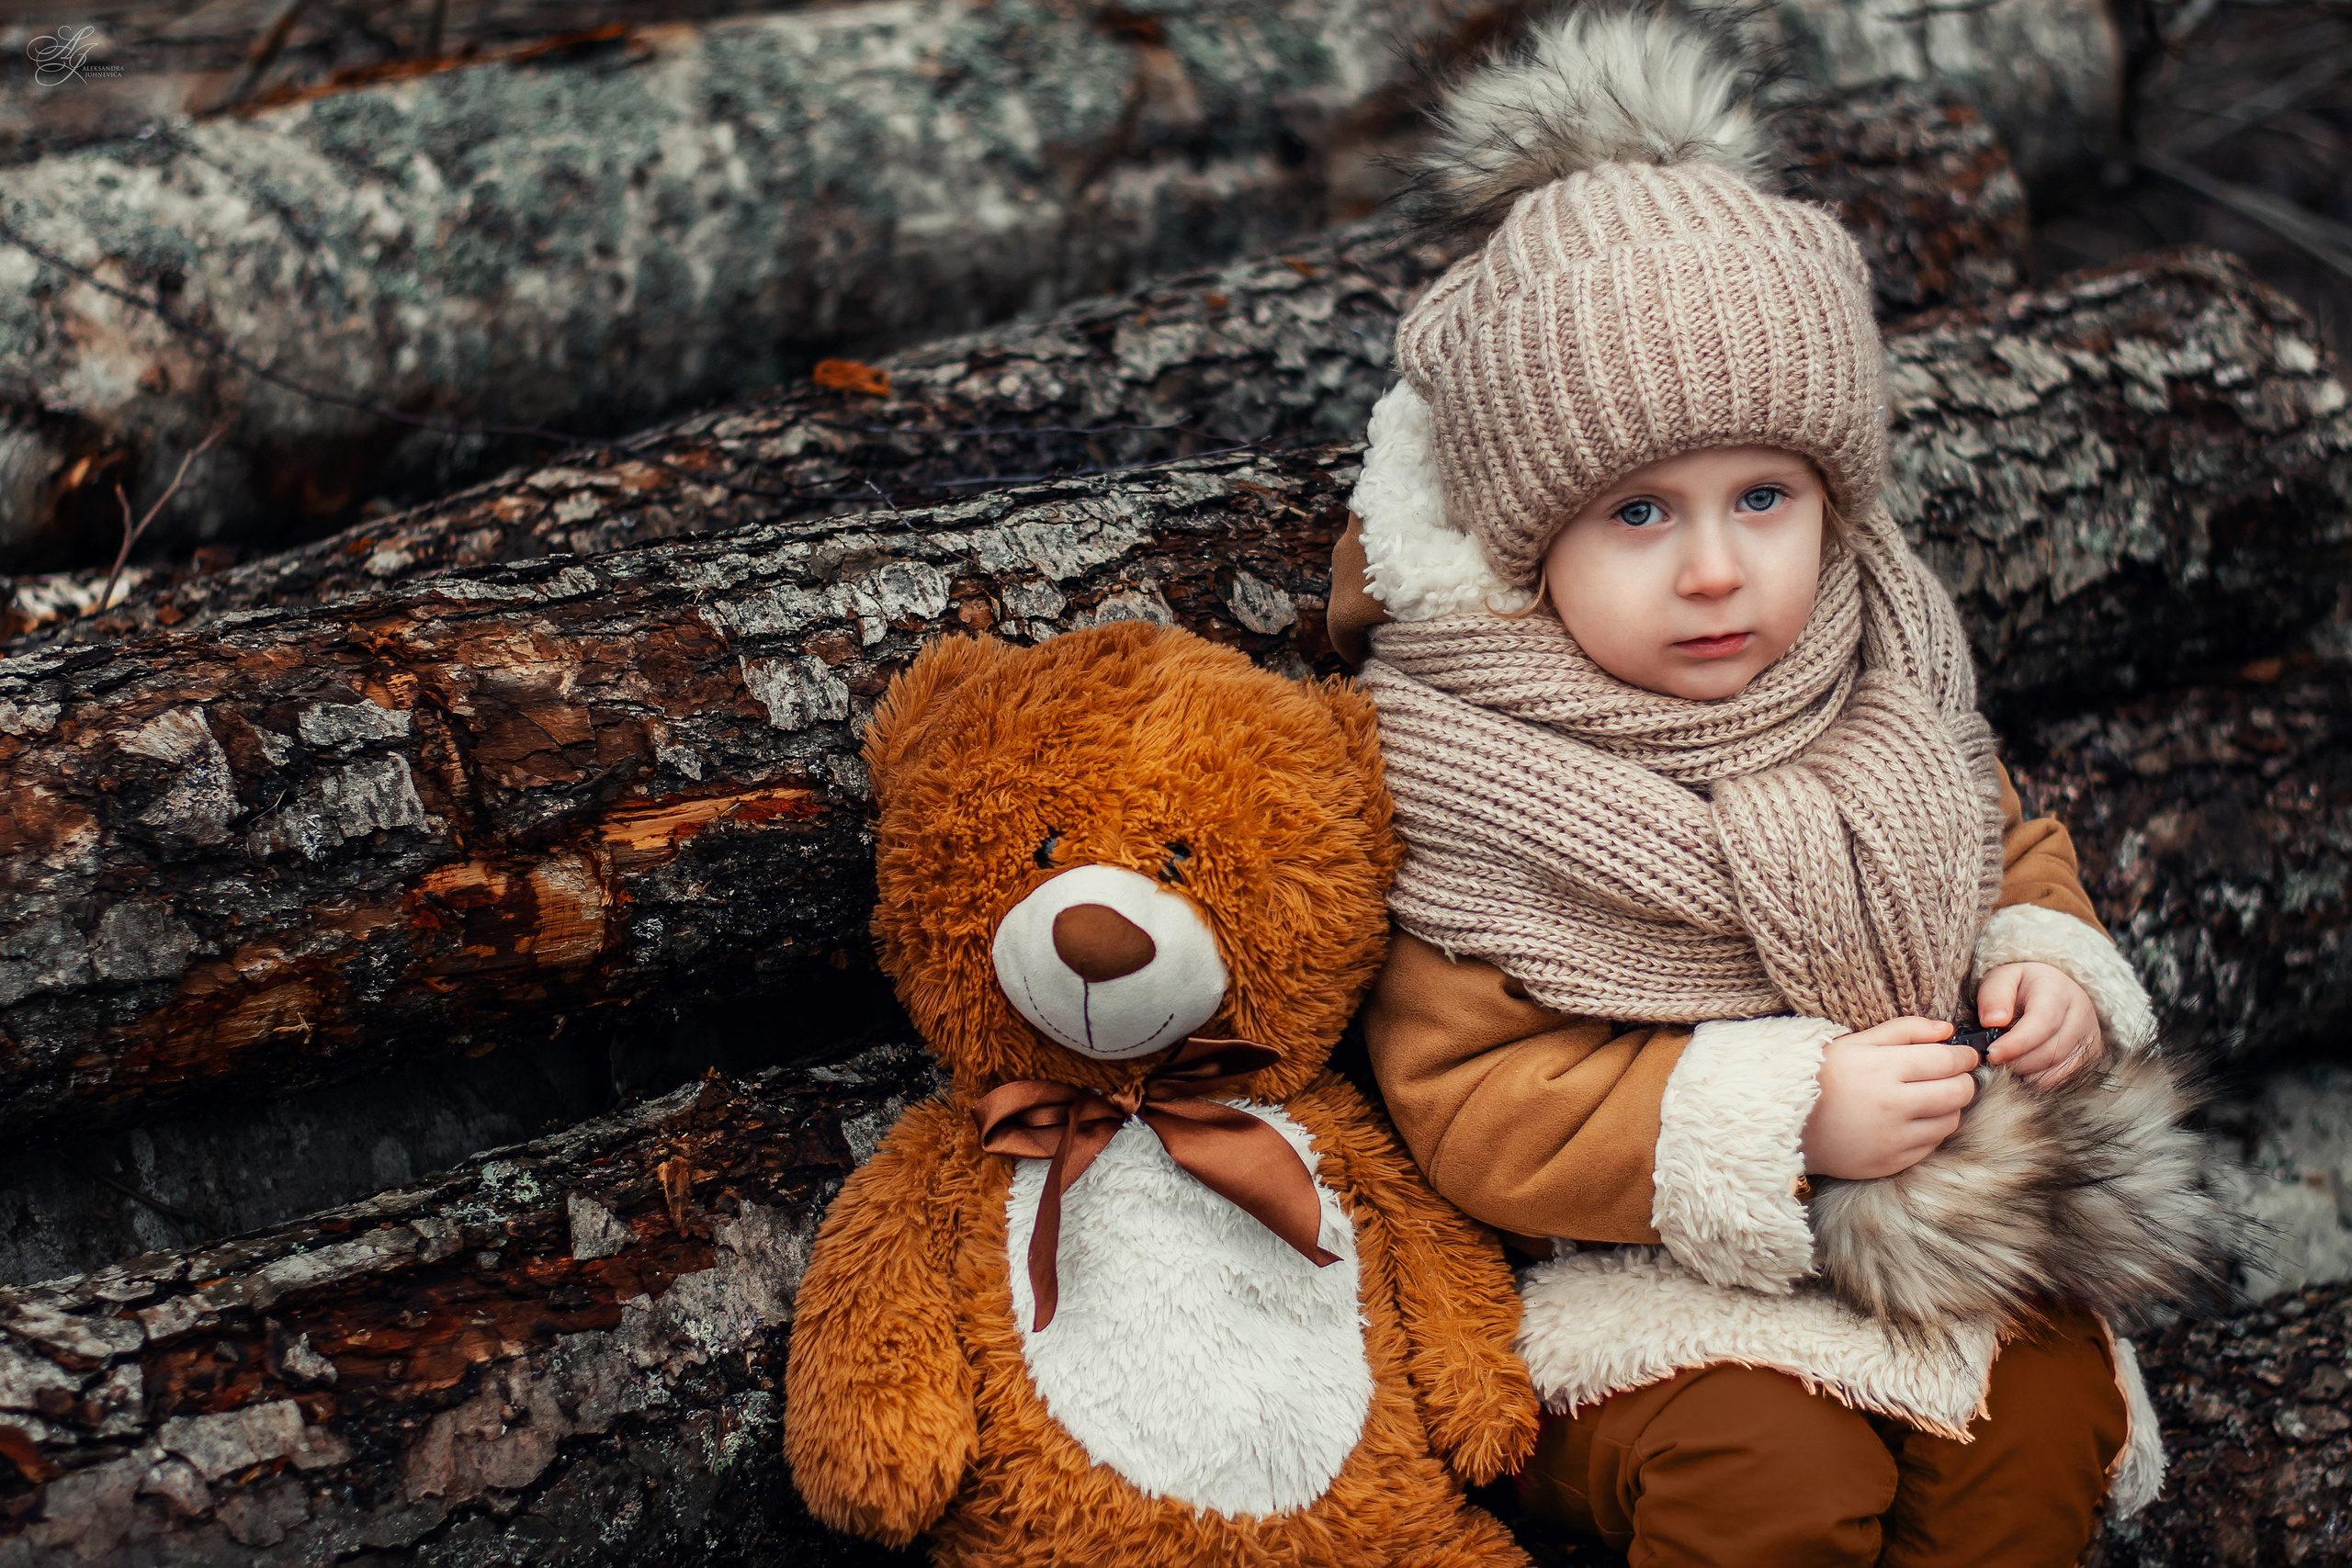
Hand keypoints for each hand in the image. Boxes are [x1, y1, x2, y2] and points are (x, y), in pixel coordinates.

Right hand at [1800, 1017, 1979, 1179]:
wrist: (1786, 1123)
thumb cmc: (1821, 1076)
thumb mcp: (1854, 1043)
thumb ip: (1904, 1030)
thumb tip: (1947, 1029)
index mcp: (1881, 1068)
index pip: (1946, 1060)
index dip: (1964, 1055)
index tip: (1966, 1054)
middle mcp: (1892, 1104)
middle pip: (1958, 1092)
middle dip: (1963, 1081)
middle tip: (1953, 1076)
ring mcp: (1893, 1138)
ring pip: (1950, 1120)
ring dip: (1948, 1107)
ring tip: (1929, 1098)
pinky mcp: (1892, 1162)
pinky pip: (1931, 1145)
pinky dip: (1929, 1131)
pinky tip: (1910, 1120)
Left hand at [1977, 961, 2102, 1088]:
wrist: (2050, 989)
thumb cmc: (2020, 986)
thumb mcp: (2001, 978)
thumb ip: (1993, 995)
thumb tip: (1992, 1021)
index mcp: (2058, 989)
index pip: (2043, 1022)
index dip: (2016, 1042)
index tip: (1993, 1053)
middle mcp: (2081, 1012)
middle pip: (2051, 1050)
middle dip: (2017, 1061)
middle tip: (1994, 1060)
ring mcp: (2090, 1035)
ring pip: (2057, 1067)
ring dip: (2027, 1072)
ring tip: (2007, 1062)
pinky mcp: (2090, 1054)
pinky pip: (2064, 1077)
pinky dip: (2040, 1079)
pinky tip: (2024, 1069)